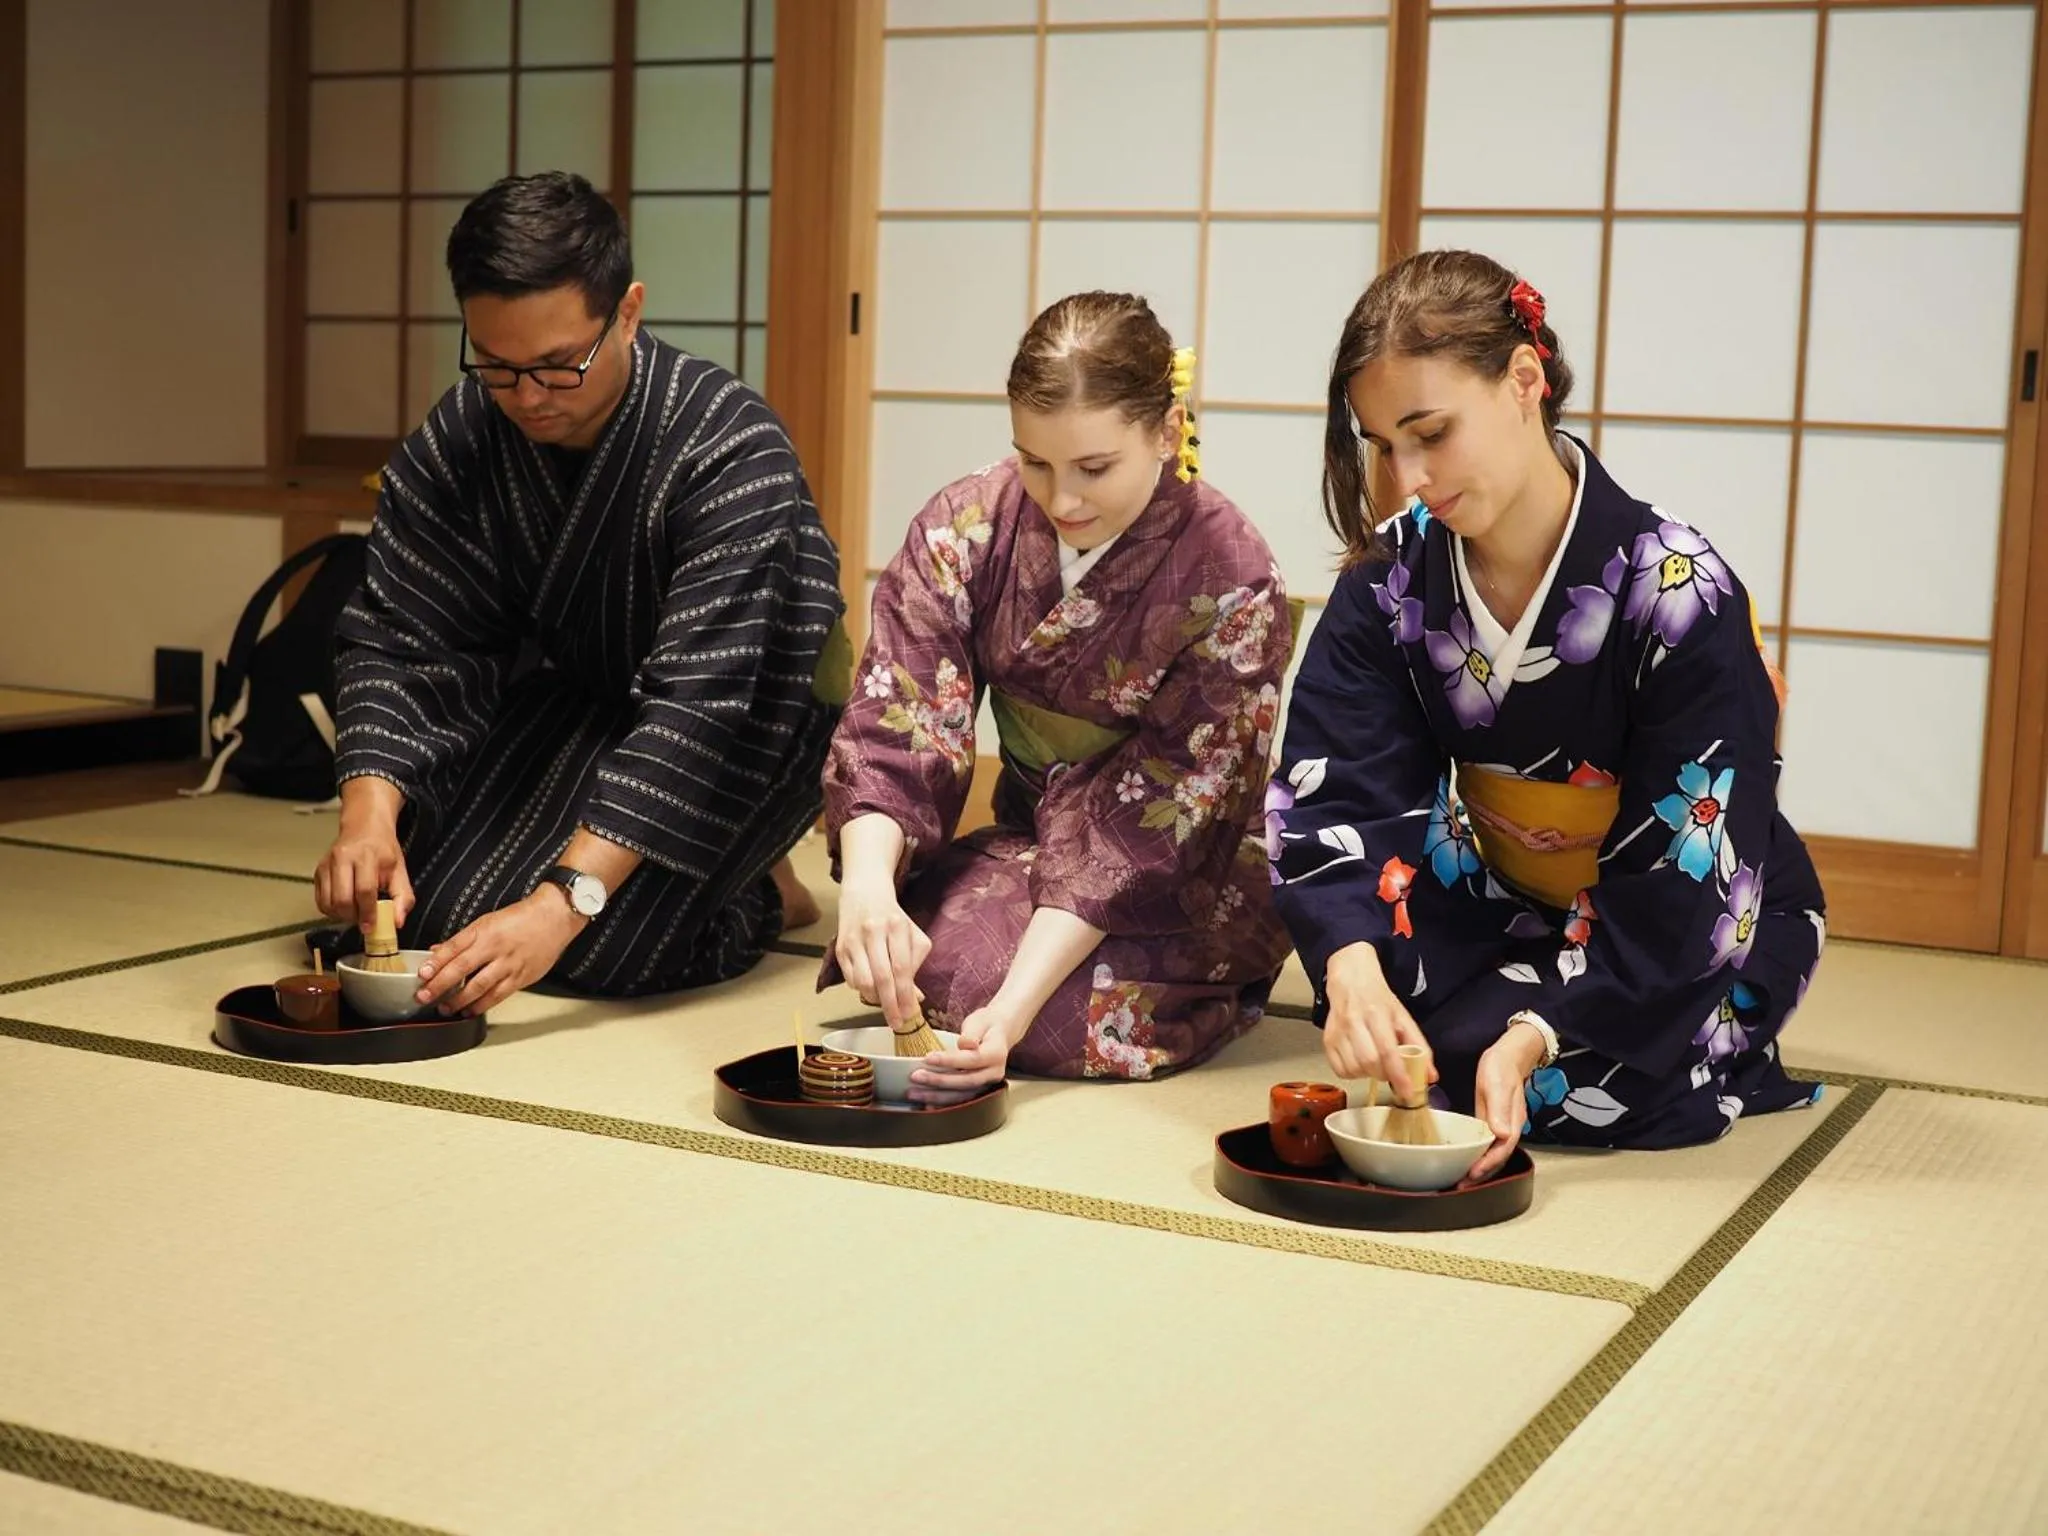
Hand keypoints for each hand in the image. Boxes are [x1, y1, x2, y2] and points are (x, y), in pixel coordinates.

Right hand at [315, 814, 412, 934]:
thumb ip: (403, 897)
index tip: (371, 926)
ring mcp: (326, 864)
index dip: (367, 913)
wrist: (364, 827)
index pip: (364, 890)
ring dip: (341, 915)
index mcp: (366, 856)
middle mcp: (342, 858)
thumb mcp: (400, 870)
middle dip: (353, 917)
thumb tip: (397, 922)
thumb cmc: (383, 850)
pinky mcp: (318, 871)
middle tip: (364, 920)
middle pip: (342, 899)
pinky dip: (331, 910)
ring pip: (328, 902)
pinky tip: (344, 907)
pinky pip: (320, 900)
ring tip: (355, 913)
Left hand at [414, 890, 581, 1016]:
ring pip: (480, 986)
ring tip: (445, 1008)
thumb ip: (463, 940)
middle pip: (462, 968)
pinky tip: (470, 1011)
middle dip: (441, 985)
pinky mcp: (522, 977)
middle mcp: (496, 947)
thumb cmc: (522, 918)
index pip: (455, 947)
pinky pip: (498, 995)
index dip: (436, 962)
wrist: (555, 917)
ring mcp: (509, 963)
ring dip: (459, 1000)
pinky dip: (482, 1005)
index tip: (422, 974)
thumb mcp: (487, 921)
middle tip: (424, 996)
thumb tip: (438, 952)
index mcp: (484, 930)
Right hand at [834, 877, 930, 1030]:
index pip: (902, 968)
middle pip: (882, 978)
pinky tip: (872, 986)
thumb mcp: (911, 935)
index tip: (911, 1015)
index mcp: (896, 926)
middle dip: (891, 1005)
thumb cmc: (893, 917)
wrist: (864, 892)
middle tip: (898, 1023)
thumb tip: (916, 999)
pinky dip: (862, 989)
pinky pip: (850, 979)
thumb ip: (915, 965)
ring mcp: (853, 939)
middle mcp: (872, 931)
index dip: (906, 995)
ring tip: (886, 1003)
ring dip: (875, 999)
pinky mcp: (839, 948)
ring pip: (863, 982)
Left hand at [907, 1002, 1019, 1106]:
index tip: (927, 1058)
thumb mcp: (979, 1021)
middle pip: (966, 1081)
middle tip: (915, 1077)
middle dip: (939, 1081)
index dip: (949, 1061)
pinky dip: (943, 1104)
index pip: (972, 1060)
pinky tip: (926, 1105)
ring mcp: (987, 1084)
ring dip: (937, 1096)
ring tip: (914, 1093)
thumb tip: (966, 1044)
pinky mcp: (978, 1090)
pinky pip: (960, 1100)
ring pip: (962, 1095)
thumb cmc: (985, 1025)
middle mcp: (994, 1073)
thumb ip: (972, 1033)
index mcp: (996, 1054)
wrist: (998, 1033)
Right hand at [1321, 942, 1435, 1102]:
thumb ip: (1420, 1047)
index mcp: (1377, 1014)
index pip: (1388, 1051)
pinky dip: (1353, 1074)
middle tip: (1391, 1071)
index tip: (1408, 1092)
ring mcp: (1338, 1032)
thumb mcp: (1403, 1018)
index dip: (1399, 1075)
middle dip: (1384, 1074)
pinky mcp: (1327, 1040)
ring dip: (1368, 1075)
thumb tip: (1430, 1076)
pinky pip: (1340, 1071)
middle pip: (1370, 1063)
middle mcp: (1354, 1022)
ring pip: (1354, 1069)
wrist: (1351, 982)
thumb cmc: (1378, 1000)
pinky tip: (1360, 1063)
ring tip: (1375, 1063)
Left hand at [1462, 1022, 1547, 1184]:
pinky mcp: (1493, 1122)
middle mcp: (1508, 1128)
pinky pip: (1486, 1143)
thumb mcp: (1497, 1085)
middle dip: (1482, 1173)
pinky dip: (1477, 1154)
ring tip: (1461, 1178)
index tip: (1472, 1174)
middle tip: (1462, 1183)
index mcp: (1511, 1122)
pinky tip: (1465, 1158)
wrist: (1508, 1056)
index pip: (1502, 1150)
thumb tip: (1501, 1134)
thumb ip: (1499, 1109)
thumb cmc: (1501, 1067)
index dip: (1488, 1165)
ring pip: (1492, 1153)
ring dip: (1479, 1167)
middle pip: (1498, 1157)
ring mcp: (1501, 1126)